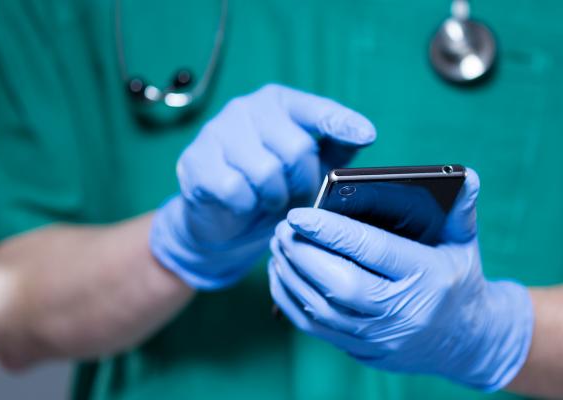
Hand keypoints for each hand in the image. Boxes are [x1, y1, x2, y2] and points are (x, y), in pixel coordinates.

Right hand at [150, 84, 375, 289]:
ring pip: (264, 171)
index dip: (341, 123)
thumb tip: (365, 133)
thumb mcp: (312, 166)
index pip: (315, 110)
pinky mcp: (195, 161)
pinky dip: (246, 205)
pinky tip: (243, 204)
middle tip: (297, 194)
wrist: (225, 220)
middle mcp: (246, 108)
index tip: (367, 136)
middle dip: (303, 181)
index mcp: (279, 102)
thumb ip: (338, 146)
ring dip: (274, 197)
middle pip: (295, 148)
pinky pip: (234, 189)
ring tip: (270, 199)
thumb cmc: (276, 186)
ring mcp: (217, 131)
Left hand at [268, 170, 533, 390]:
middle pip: (340, 285)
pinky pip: (316, 329)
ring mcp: (380, 337)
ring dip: (291, 276)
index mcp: (428, 277)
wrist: (466, 341)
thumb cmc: (459, 278)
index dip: (331, 231)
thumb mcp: (464, 241)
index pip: (373, 250)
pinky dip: (291, 301)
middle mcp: (403, 311)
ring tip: (279, 246)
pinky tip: (282, 274)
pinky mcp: (362, 351)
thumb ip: (460, 207)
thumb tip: (464, 174)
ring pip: (322, 309)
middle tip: (282, 228)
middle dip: (304, 255)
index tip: (298, 214)